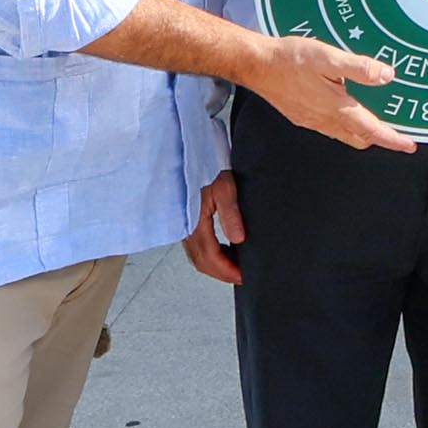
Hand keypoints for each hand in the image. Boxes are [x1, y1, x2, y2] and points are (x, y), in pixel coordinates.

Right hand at [184, 168, 246, 285]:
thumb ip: (231, 214)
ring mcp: (185, 223)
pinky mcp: (187, 219)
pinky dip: (210, 254)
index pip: (210, 256)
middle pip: (202, 262)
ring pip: (197, 256)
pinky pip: (196, 245)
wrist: (195, 151)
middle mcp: (186, 225)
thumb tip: (238, 239)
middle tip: (240, 277)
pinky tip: (223, 251)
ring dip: (215, 265)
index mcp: (194, 221)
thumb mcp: (225, 187)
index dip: (226, 271)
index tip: (242, 276)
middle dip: (221, 273)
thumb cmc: (208, 164)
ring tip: (235, 267)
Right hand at [234, 31, 411, 154]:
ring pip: (344, 134)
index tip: (410, 146)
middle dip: (379, 137)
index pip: (371, 130)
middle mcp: (324, 119)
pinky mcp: (301, 116)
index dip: (393, 139)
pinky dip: (344, 124)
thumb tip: (386, 75)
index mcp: (335, 108)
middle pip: (360, 138)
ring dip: (362, 131)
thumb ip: (358, 68)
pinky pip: (329, 128)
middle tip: (396, 130)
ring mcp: (311, 120)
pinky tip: (344, 107)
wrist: (256, 64)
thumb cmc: (288, 59)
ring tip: (375, 118)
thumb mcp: (328, 57)